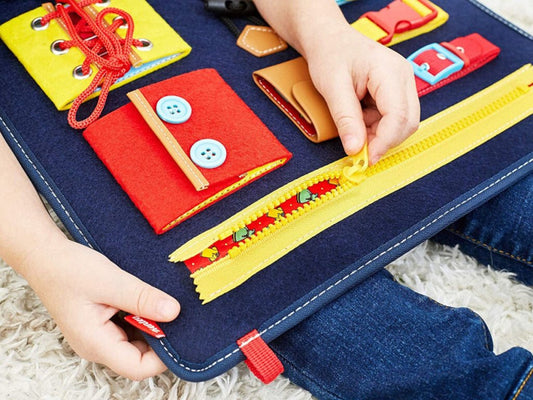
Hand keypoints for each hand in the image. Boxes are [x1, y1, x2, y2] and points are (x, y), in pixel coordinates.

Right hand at [22, 237, 179, 379]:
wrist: (46, 257)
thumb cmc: (70, 270)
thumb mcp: (111, 281)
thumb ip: (142, 298)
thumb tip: (174, 312)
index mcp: (96, 343)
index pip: (137, 367)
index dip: (163, 356)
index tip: (180, 331)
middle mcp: (97, 346)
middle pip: (138, 357)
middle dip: (160, 338)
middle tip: (175, 313)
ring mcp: (99, 336)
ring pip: (135, 342)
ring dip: (151, 326)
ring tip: (162, 303)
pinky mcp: (102, 325)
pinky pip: (129, 329)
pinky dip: (142, 318)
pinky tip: (149, 301)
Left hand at [304, 24, 419, 161]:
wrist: (330, 40)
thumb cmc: (331, 55)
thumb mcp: (332, 87)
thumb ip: (345, 119)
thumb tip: (354, 148)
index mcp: (390, 71)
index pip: (398, 116)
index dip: (384, 141)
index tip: (365, 158)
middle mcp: (404, 76)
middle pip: (407, 122)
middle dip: (383, 140)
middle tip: (358, 149)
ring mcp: (403, 84)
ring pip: (402, 124)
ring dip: (379, 134)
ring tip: (354, 126)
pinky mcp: (398, 91)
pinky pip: (394, 119)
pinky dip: (377, 127)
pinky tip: (360, 120)